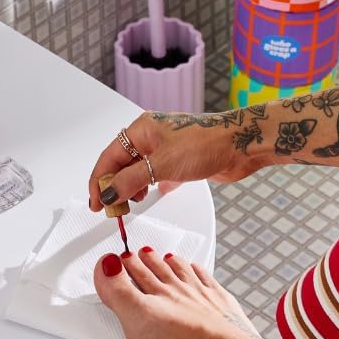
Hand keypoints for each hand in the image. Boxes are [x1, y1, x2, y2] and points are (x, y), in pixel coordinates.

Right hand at [86, 111, 262, 211]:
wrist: (241, 144)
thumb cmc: (205, 143)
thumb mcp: (161, 165)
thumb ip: (130, 180)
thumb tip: (108, 192)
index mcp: (140, 129)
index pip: (109, 157)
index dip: (99, 181)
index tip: (96, 203)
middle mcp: (150, 136)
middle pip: (121, 164)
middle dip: (114, 186)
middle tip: (113, 209)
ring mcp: (165, 147)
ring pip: (138, 169)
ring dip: (132, 187)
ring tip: (132, 203)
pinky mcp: (179, 159)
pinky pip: (156, 173)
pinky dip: (151, 185)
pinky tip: (153, 193)